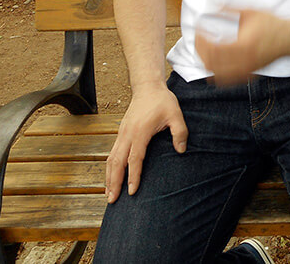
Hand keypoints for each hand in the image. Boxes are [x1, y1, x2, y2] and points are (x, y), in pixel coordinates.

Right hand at [105, 84, 187, 202]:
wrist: (148, 87)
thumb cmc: (162, 101)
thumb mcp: (176, 114)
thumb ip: (179, 133)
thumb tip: (181, 151)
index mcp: (140, 132)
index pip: (135, 159)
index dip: (133, 176)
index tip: (132, 191)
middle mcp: (127, 134)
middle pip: (117, 162)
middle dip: (114, 182)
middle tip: (112, 200)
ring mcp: (121, 134)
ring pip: (111, 159)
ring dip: (108, 177)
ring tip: (108, 194)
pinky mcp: (121, 133)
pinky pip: (112, 153)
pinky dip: (109, 168)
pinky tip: (110, 178)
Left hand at [195, 9, 288, 84]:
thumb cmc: (272, 24)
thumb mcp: (249, 11)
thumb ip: (228, 8)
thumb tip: (210, 4)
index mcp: (242, 46)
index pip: (212, 49)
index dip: (200, 39)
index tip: (198, 29)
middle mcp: (243, 61)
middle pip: (210, 64)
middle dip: (200, 51)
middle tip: (198, 38)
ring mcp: (246, 70)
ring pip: (217, 75)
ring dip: (207, 62)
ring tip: (205, 49)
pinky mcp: (249, 74)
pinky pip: (227, 80)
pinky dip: (217, 72)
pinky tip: (215, 61)